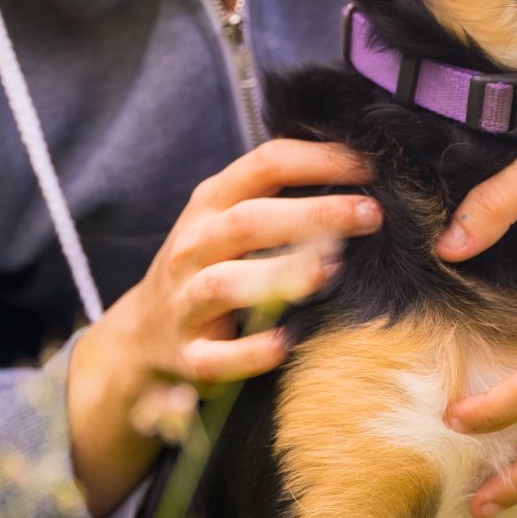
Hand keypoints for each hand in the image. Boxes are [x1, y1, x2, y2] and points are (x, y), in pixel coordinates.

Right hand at [66, 138, 379, 517]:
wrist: (144, 334)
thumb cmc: (211, 264)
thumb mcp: (232, 218)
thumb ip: (282, 193)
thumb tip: (366, 171)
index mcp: (212, 202)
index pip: (265, 164)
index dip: (320, 160)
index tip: (371, 167)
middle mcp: (196, 246)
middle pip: (249, 221)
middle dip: (312, 214)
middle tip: (371, 214)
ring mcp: (187, 301)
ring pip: (225, 283)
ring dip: (278, 274)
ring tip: (330, 270)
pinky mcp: (189, 355)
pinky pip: (217, 356)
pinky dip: (250, 351)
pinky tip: (285, 342)